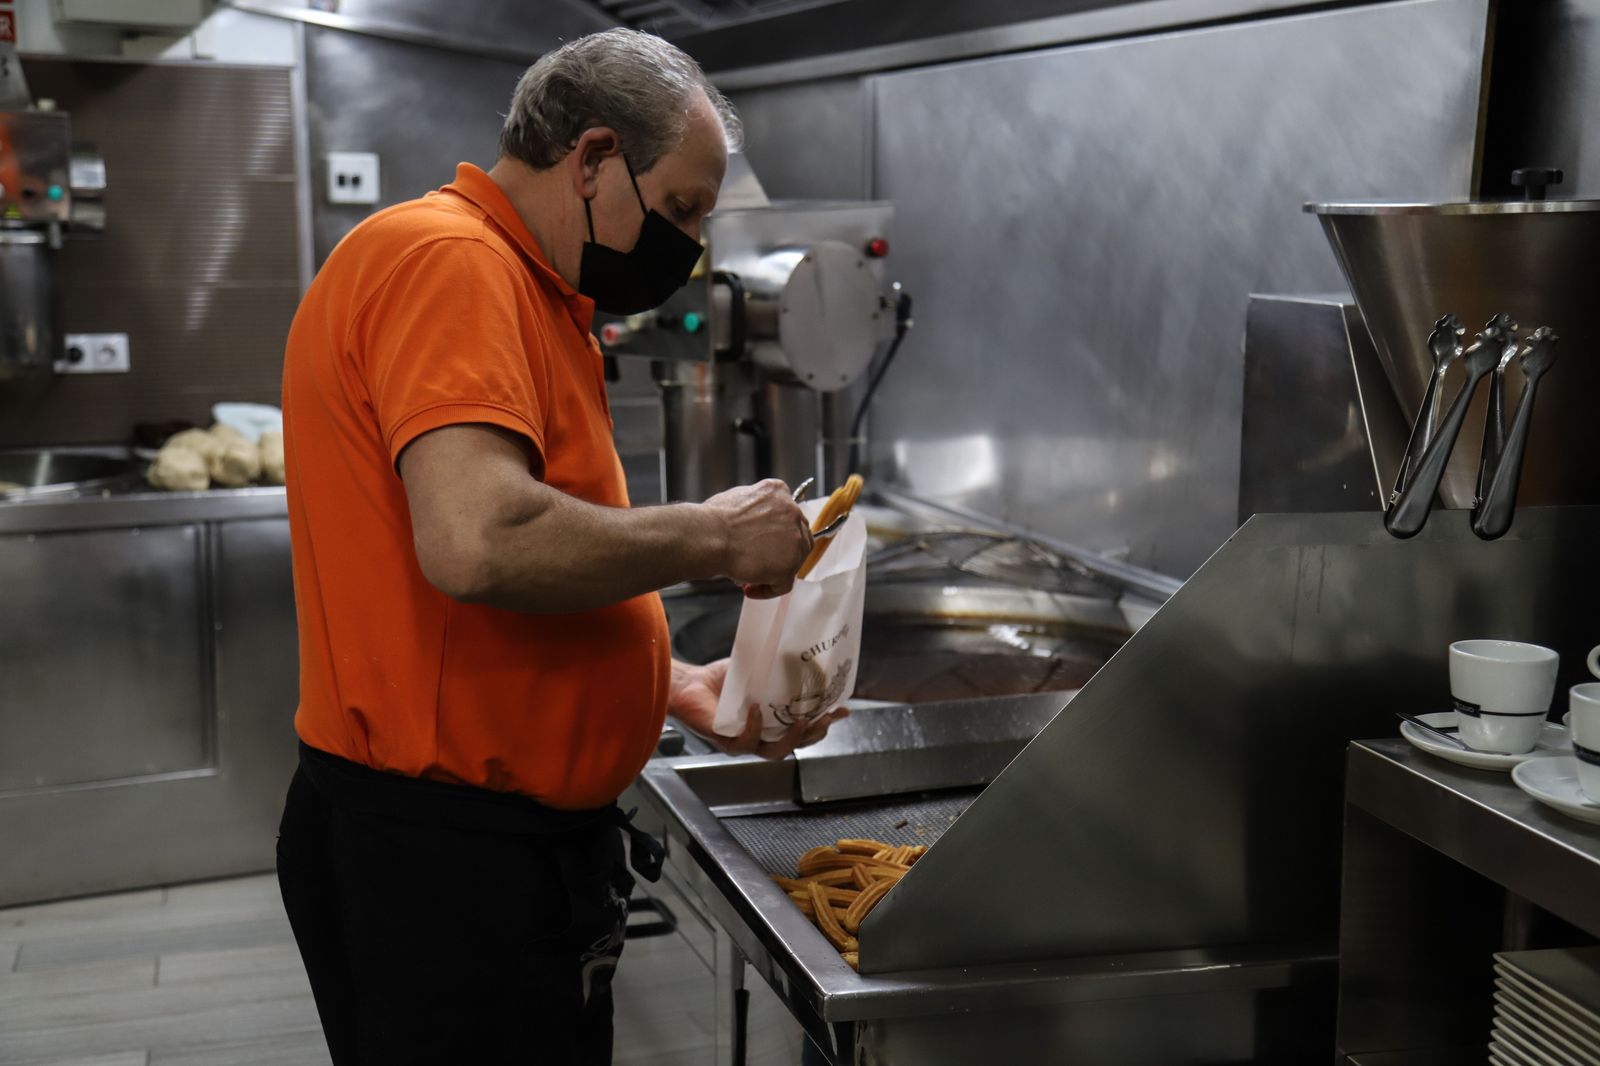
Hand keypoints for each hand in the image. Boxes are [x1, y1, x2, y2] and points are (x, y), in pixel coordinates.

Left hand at [668, 658, 848, 759]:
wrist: (690, 684)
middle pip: (796, 745)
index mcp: (773, 724)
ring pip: (774, 752)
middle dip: (815, 734)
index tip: (843, 710)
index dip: (825, 723)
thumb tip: (804, 652)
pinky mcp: (726, 741)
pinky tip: (757, 710)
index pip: (804, 729)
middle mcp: (761, 737)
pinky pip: (745, 740)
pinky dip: (753, 726)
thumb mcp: (757, 672)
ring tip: (802, 722)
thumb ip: (779, 671)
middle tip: (828, 718)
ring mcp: (745, 742)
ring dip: (791, 739)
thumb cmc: (722, 680)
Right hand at [701, 480, 811, 598]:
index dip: (778, 532)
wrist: (710, 536)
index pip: (788, 515)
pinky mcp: (789, 565)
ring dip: (774, 571)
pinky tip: (750, 588)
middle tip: (760, 560)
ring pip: (794, 561)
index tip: (765, 542)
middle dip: (781, 551)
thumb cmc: (713, 520)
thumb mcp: (737, 497)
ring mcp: (794, 540)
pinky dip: (767, 590)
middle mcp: (792, 513)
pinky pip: (783, 584)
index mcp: (779, 492)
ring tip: (750, 576)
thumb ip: (755, 507)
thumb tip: (753, 519)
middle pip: (798, 537)